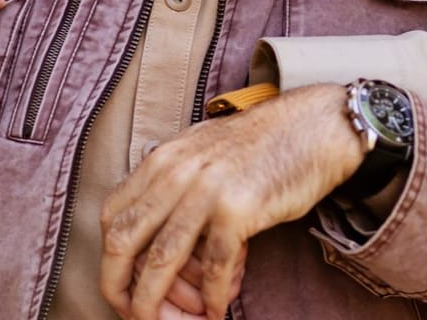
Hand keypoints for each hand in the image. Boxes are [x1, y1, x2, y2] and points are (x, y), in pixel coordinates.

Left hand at [100, 84, 366, 318]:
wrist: (315, 127)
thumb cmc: (264, 145)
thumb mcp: (203, 153)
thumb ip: (173, 185)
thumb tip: (158, 243)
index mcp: (162, 159)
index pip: (112, 216)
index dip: (111, 259)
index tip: (125, 285)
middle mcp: (175, 172)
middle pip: (123, 242)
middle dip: (121, 289)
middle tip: (136, 314)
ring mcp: (205, 190)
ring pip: (161, 261)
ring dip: (158, 304)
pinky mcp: (238, 208)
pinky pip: (212, 266)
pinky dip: (210, 297)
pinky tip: (216, 310)